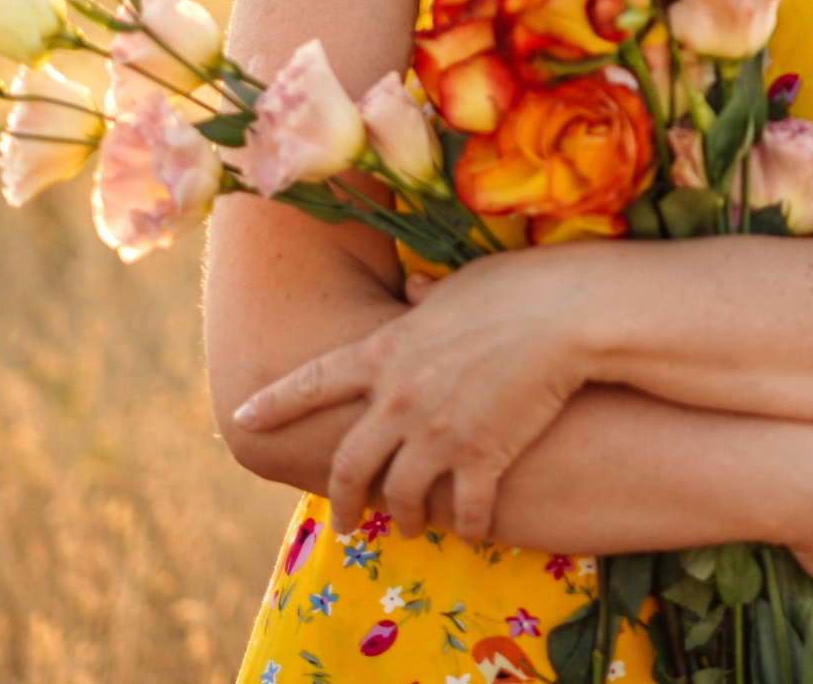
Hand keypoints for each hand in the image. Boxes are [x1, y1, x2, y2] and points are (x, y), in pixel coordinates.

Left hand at [232, 248, 606, 540]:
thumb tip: (412, 293)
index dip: (275, 404)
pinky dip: (463, 523)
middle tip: (345, 520)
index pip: (313, 383)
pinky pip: (462, 509)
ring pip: (399, 494)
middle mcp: (398, 399)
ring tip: (412, 525)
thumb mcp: (459, 284)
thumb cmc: (519, 286)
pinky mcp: (481, 458)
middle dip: (342, 498)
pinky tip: (469, 528)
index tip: (243, 420)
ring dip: (404, 515)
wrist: (569, 315)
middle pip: (348, 464)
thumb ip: (427, 300)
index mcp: (385, 351)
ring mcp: (437, 433)